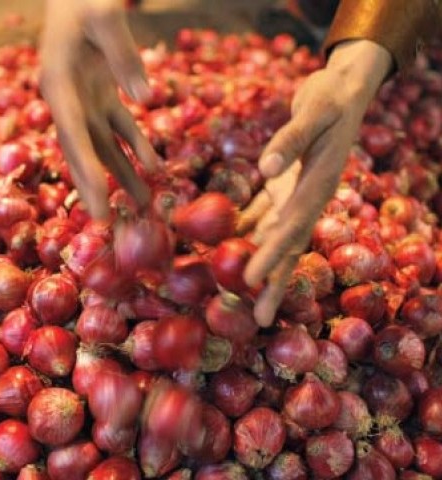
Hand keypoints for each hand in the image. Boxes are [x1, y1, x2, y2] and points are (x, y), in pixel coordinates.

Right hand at [39, 0, 157, 219]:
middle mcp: (66, 98)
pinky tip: (155, 166)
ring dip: (122, 172)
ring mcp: (83, 97)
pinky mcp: (101, 93)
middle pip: (81, 150)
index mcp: (58, 82)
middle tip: (106, 223)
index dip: (86, 171)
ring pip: (102, 144)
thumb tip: (147, 98)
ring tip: (142, 204)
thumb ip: (124, 55)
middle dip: (94, 186)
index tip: (99, 203)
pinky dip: (137, 144)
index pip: (72, 135)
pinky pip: (119, 125)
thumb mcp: (105, 14)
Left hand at [239, 39, 392, 326]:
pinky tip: (229, 239)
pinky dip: (247, 225)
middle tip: (260, 320)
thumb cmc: (332, 97)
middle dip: (274, 282)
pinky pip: (264, 210)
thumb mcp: (315, 111)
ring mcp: (296, 192)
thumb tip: (267, 167)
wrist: (342, 88)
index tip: (250, 283)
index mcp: (318, 187)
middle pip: (288, 247)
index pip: (292, 229)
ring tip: (242, 291)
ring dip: (258, 259)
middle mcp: (307, 197)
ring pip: (274, 234)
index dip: (271, 257)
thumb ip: (291, 139)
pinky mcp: (285, 181)